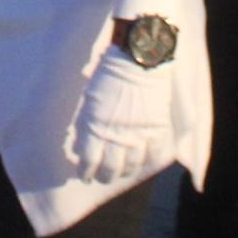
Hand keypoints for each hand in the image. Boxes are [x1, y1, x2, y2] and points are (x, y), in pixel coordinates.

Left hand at [67, 42, 172, 184]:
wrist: (138, 59)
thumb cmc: (109, 72)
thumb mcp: (90, 97)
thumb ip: (86, 120)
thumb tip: (81, 140)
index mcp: (96, 126)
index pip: (89, 160)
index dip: (85, 171)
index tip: (84, 175)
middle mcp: (116, 135)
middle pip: (110, 167)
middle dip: (104, 176)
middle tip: (101, 178)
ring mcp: (138, 134)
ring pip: (132, 165)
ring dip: (124, 172)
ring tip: (120, 173)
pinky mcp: (156, 128)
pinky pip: (153, 154)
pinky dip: (147, 161)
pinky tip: (142, 163)